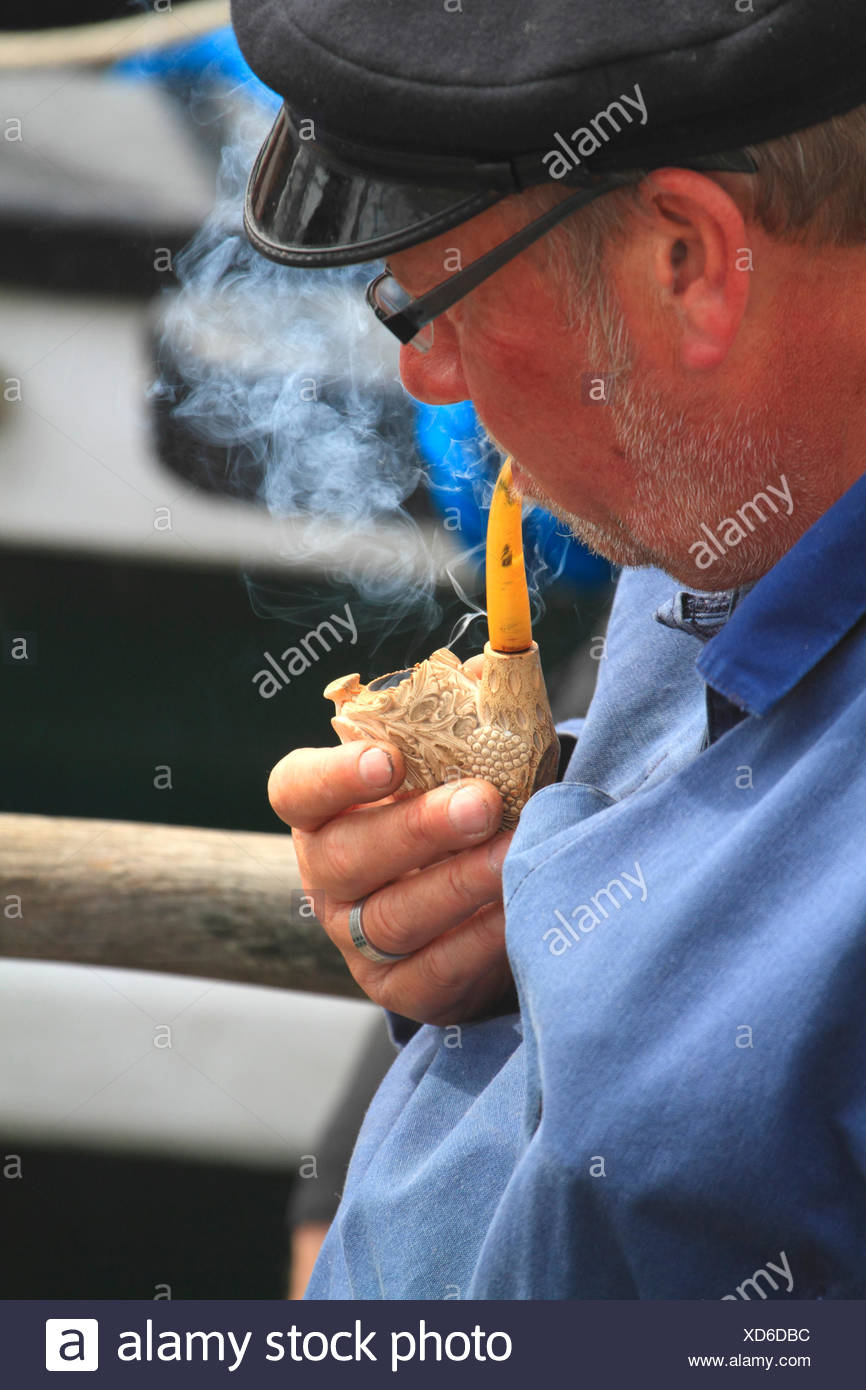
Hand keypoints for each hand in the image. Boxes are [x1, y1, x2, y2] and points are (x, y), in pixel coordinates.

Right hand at [268, 689, 513, 1025]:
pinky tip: (521, 908)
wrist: (477, 906)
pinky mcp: (400, 989)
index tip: (387, 760)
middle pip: (346, 857)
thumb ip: (465, 714)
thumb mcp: (454, 762)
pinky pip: (435, 970)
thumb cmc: (457, 811)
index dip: (333, 777)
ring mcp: (357, 939)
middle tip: (482, 802)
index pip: (297, 790)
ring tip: (514, 852)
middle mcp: (327, 874)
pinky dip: (480, 940)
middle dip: (416, 829)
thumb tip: (496, 671)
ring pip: (393, 917)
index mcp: (323, 809)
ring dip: (457, 883)